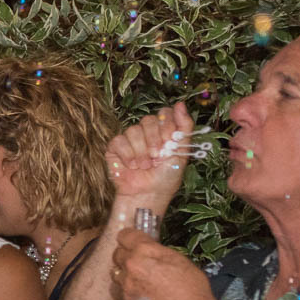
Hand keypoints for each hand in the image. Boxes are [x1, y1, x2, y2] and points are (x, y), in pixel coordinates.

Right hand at [104, 102, 194, 216]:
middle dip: (154, 139)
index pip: (164, 113)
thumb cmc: (166, 178)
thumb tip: (181, 104)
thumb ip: (184, 127)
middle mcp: (147, 133)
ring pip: (133, 130)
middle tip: (156, 156)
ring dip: (141, 151)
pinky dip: (127, 154)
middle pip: (148, 119)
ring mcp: (130, 140)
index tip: (169, 141)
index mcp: (164, 132)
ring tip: (144, 166)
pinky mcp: (115, 148)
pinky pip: (119, 140)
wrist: (147, 195)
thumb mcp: (181, 152)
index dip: (167, 124)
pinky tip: (132, 165)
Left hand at [110, 230, 215, 299]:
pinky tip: (138, 291)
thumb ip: (158, 251)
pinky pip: (118, 289)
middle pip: (117, 253)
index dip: (130, 237)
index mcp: (144, 250)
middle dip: (127, 255)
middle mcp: (130, 265)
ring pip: (115, 272)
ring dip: (124, 272)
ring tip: (138, 277)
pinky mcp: (125, 299)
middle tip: (140, 260)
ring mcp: (126, 283)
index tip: (134, 240)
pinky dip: (125, 289)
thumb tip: (150, 249)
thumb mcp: (178, 259)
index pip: (125, 235)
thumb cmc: (190, 287)